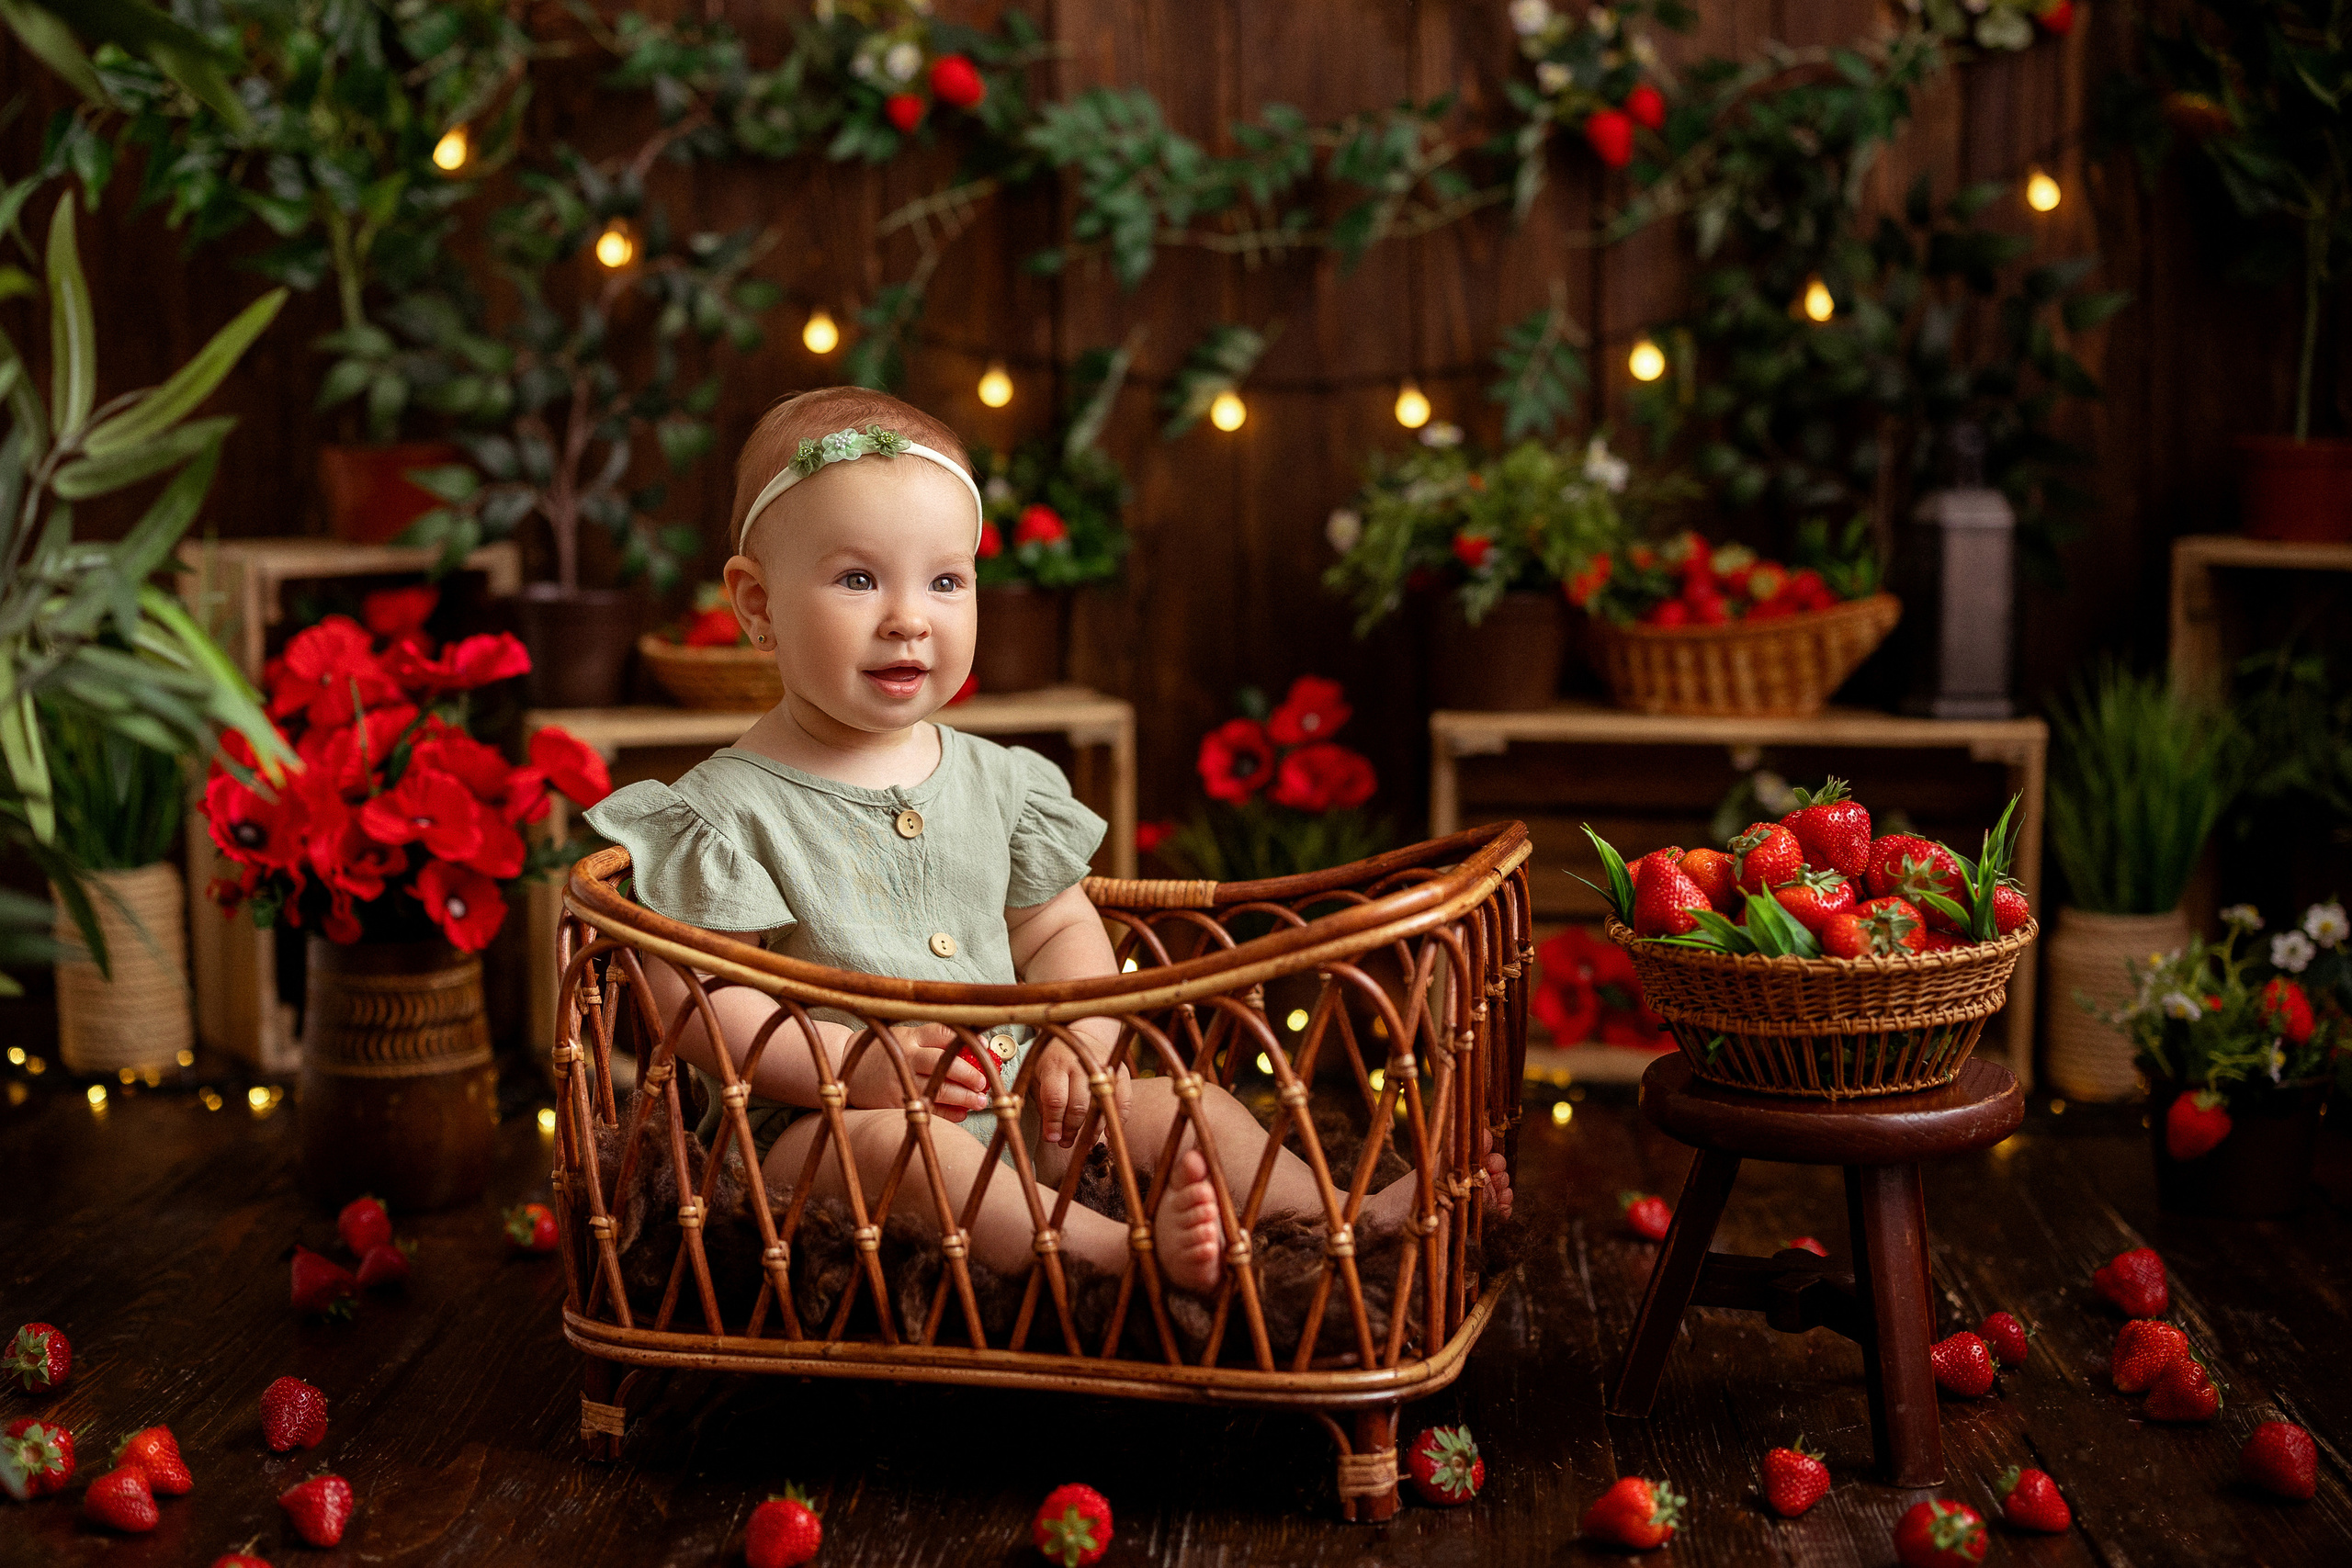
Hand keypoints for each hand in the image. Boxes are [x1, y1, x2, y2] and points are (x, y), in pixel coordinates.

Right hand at [847, 1022, 988, 1120]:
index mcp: (910, 1036)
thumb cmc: (884, 1050)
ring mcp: (899, 1080)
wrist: (845, 1065)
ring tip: (979, 1101)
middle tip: (984, 1083)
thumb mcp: (904, 1036)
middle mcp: (905, 1056)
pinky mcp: (892, 1102)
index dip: (967, 1040)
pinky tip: (961, 1114)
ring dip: (962, 1097)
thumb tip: (972, 1046)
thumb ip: (932, 1040)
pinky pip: (925, 1109)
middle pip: (943, 1064)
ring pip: (937, 1089)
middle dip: (969, 1074)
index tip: (986, 1047)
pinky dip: (946, 1114)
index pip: (942, 1033)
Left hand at [1034, 1025, 1130, 1148]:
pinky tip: (1107, 1133)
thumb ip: (1043, 1103)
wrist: (1081, 1035)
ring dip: (1092, 1130)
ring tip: (1084, 1143)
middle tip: (1066, 1142)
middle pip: (1079, 1105)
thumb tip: (1052, 1134)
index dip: (1054, 1123)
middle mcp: (1081, 1064)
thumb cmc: (1055, 1061)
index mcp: (1056, 1064)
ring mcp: (1103, 1067)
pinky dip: (1117, 1119)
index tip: (1052, 1138)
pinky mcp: (1121, 1071)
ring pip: (1100, 1105)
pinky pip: (1123, 1101)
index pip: (1056, 1099)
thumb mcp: (1039, 1076)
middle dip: (1072, 1129)